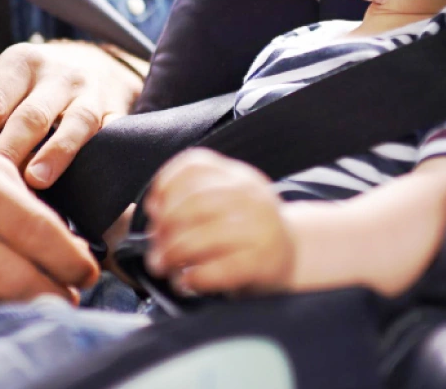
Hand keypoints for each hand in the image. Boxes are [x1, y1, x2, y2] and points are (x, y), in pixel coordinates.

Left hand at [0, 40, 143, 188]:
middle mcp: (54, 72)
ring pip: (72, 121)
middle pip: (28, 115)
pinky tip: (80, 176)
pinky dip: (88, 153)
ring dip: (53, 153)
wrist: (94, 65)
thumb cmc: (28, 86)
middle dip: (8, 151)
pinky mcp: (112, 109)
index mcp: (17, 63)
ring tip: (34, 181)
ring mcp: (87, 90)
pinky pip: (103, 131)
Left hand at [143, 148, 293, 295]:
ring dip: (172, 253)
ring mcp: (259, 228)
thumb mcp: (229, 199)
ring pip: (202, 236)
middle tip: (154, 247)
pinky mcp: (262, 262)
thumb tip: (154, 211)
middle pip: (193, 203)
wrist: (292, 254)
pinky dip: (194, 277)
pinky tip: (185, 281)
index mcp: (237, 175)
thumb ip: (195, 196)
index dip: (165, 185)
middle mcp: (250, 196)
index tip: (153, 207)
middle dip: (164, 227)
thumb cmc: (247, 229)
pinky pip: (218, 269)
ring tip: (163, 265)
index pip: (194, 165)